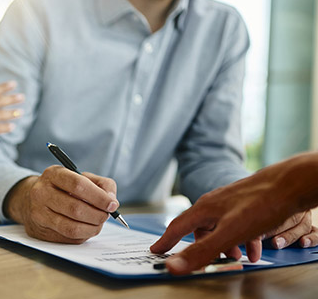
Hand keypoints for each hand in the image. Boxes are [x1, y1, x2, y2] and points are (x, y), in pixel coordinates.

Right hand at [4, 166, 119, 243]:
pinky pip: (68, 238)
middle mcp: (41, 193)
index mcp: (53, 174)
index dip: (99, 197)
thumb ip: (101, 184)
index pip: (78, 185)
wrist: (32, 200)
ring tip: (98, 223)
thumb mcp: (80, 177)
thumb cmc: (63, 188)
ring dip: (92, 228)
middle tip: (106, 215)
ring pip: (71, 227)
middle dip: (97, 215)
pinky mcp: (40, 231)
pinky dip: (83, 235)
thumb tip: (112, 200)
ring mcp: (38, 213)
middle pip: (75, 208)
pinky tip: (86, 228)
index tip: (112, 204)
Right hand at [150, 154, 317, 274]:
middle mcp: (214, 202)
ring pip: (220, 226)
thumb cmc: (261, 204)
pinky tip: (254, 244)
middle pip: (199, 229)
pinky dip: (241, 237)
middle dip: (205, 248)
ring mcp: (230, 200)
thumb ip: (200, 251)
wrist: (292, 183)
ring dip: (227, 245)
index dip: (166, 241)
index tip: (156, 250)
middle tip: (213, 261)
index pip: (177, 227)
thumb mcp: (228, 234)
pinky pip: (236, 222)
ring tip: (241, 256)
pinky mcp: (245, 201)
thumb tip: (172, 266)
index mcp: (204, 209)